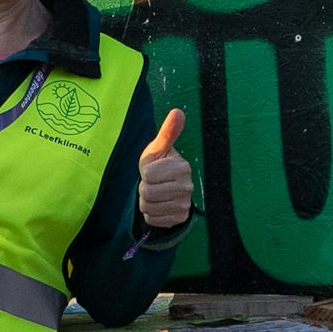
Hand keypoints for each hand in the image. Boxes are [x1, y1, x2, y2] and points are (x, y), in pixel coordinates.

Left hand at [137, 109, 194, 228]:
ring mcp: (184, 205)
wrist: (167, 187)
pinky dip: (151, 214)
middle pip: (147, 192)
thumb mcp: (159, 148)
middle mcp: (187, 187)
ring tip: (155, 192)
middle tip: (153, 183)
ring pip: (148, 207)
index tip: (155, 169)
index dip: (145, 172)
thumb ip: (167, 131)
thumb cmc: (160, 163)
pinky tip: (159, 205)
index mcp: (182, 167)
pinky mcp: (179, 219)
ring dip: (146, 201)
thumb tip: (178, 111)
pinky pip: (152, 219)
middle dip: (145, 187)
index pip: (148, 175)